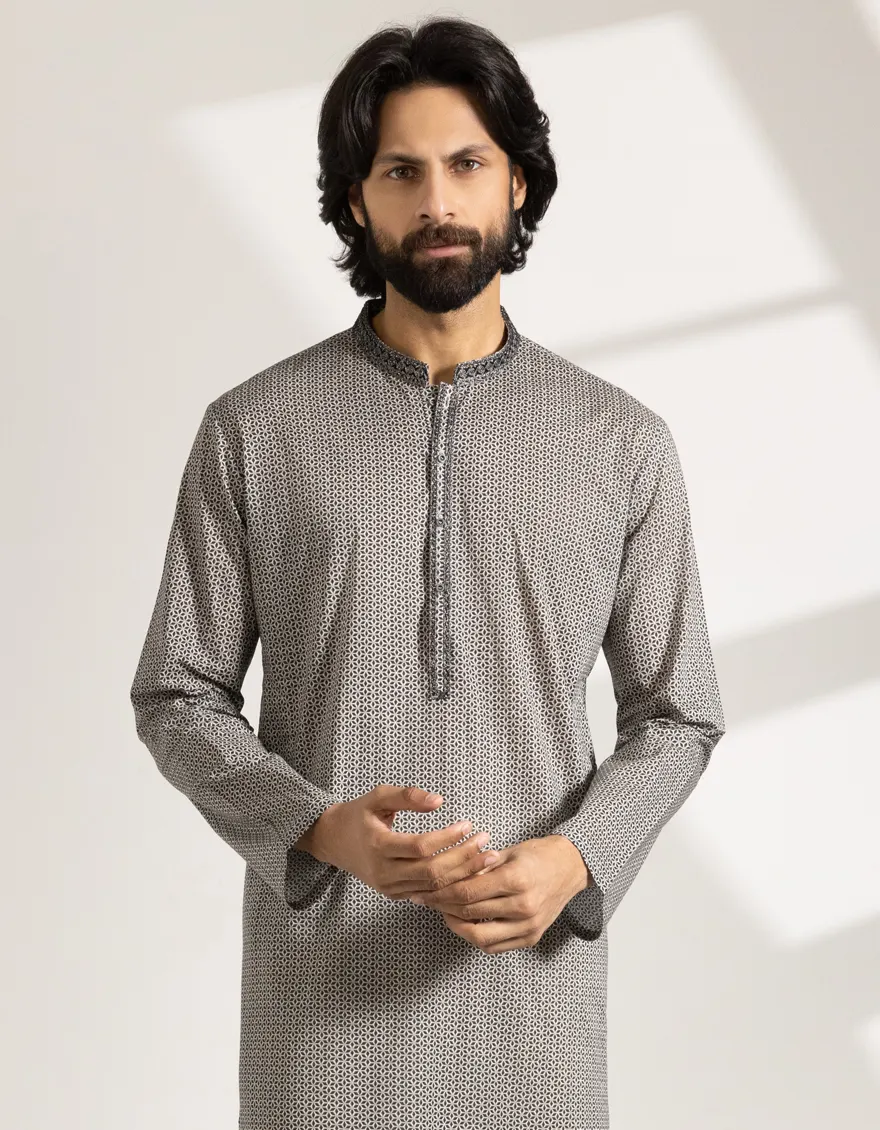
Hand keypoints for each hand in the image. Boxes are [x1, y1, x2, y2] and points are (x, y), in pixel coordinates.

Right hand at [299, 784, 494, 900]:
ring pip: (433, 888)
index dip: (447, 838)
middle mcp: (384, 872)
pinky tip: (471, 873)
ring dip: (463, 875)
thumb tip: (439, 801)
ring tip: (487, 859)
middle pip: (432, 872)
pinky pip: (428, 894)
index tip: (468, 824)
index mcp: (378, 846)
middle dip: (463, 859)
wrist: (334, 841)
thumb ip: (407, 796)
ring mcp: (389, 887)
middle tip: (486, 843)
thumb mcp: (378, 796)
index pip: (420, 847)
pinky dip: (451, 886)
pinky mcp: (395, 895)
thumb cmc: (358, 814)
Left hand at [409, 835, 589, 953]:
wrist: (570, 868)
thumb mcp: (507, 852)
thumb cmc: (538, 855)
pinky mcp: (531, 938)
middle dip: (443, 907)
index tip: (426, 890)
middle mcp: (523, 906)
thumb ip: (478, 867)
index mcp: (516, 880)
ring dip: (457, 926)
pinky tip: (465, 923)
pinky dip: (476, 937)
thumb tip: (446, 876)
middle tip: (428, 900)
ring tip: (445, 912)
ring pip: (479, 937)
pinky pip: (495, 947)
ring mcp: (528, 926)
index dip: (441, 893)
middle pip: (469, 913)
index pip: (467, 892)